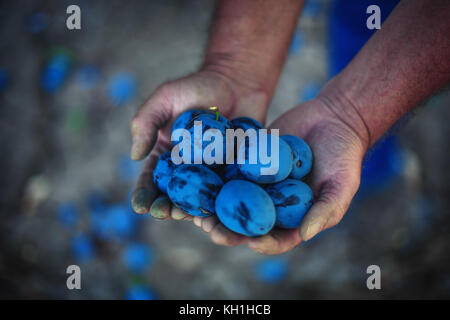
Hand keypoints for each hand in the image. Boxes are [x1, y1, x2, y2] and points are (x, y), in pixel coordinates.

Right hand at [130, 69, 267, 218]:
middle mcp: (187, 169)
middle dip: (166, 207)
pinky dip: (223, 203)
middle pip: (174, 195)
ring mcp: (212, 173)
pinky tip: (219, 211)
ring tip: (188, 216)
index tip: (140, 206)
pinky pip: (228, 191)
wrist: (237, 83)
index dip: (143, 195)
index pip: (150, 180)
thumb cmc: (197, 87)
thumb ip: (146, 122)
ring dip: (192, 211)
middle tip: (164, 213)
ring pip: (200, 199)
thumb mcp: (165, 98)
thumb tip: (134, 156)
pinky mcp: (235, 172)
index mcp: (165, 155)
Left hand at [193, 95, 368, 253]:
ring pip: (230, 200)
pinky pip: (228, 170)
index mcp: (293, 217)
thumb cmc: (342, 156)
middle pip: (246, 224)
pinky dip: (212, 176)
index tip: (252, 242)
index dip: (264, 244)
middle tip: (211, 229)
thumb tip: (304, 236)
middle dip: (227, 230)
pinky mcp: (247, 161)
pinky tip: (197, 178)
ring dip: (212, 207)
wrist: (333, 119)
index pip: (277, 239)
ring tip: (195, 209)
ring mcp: (257, 183)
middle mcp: (271, 203)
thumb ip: (324, 210)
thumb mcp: (341, 185)